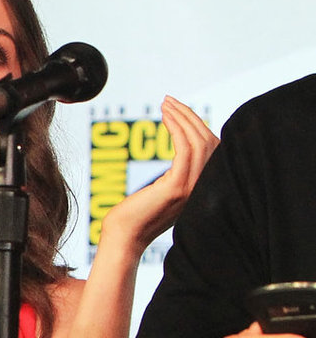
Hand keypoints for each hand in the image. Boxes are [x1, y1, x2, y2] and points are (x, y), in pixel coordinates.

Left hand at [93, 97, 218, 252]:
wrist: (124, 236)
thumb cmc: (136, 214)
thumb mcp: (166, 191)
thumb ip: (180, 175)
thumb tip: (182, 153)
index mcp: (203, 187)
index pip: (213, 149)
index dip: (199, 125)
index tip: (179, 109)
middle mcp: (203, 187)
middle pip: (209, 142)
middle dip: (190, 116)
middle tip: (169, 101)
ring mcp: (192, 188)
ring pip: (198, 143)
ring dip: (182, 118)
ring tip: (165, 104)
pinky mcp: (176, 187)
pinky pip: (183, 150)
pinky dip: (176, 129)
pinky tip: (164, 118)